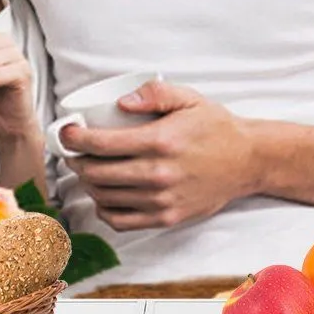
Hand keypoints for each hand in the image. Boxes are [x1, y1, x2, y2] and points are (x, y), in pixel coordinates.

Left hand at [60, 81, 255, 230]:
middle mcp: (157, 174)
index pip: (100, 144)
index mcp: (160, 141)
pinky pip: (121, 221)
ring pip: (104, 197)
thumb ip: (154, 93)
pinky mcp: (166, 218)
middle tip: (73, 151)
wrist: (247, 161)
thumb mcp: (188, 98)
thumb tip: (120, 102)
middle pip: (96, 172)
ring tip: (87, 169)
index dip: (73, 139)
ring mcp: (161, 200)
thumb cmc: (215, 128)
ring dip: (87, 183)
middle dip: (75, 161)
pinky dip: (104, 209)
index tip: (66, 133)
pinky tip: (102, 195)